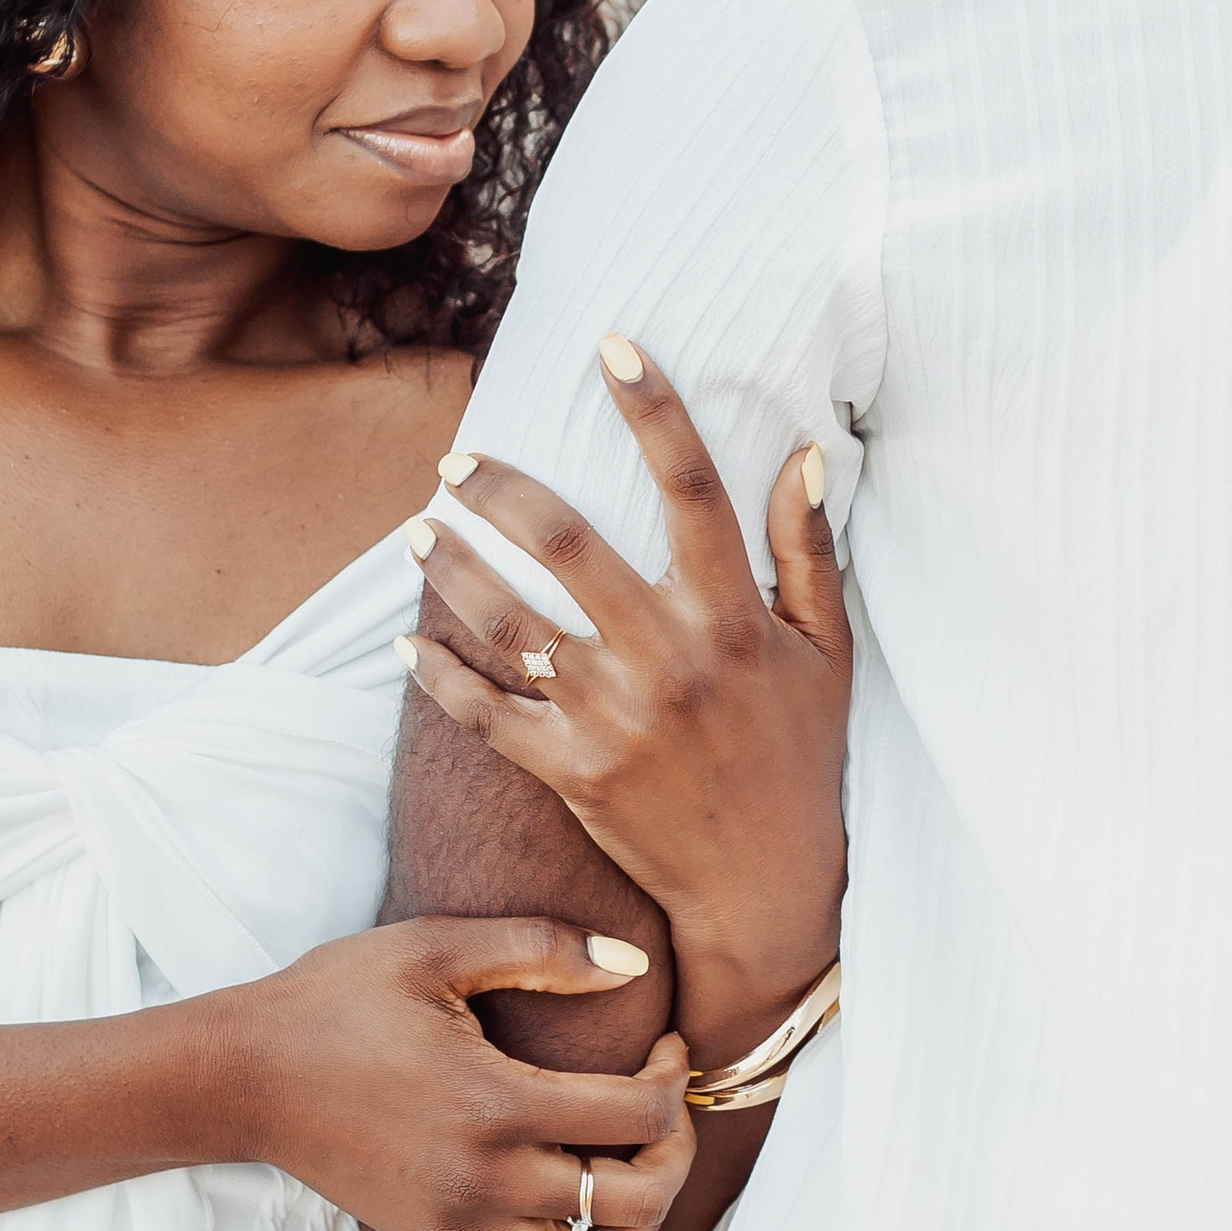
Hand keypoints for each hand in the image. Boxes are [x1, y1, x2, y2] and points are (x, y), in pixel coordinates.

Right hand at [228, 918, 691, 1230]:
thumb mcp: (434, 947)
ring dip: (639, 1225)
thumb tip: (637, 966)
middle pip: (636, 1199)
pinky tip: (585, 1221)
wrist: (245, 1077)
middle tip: (662, 1105)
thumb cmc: (338, 1000)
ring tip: (631, 1169)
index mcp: (494, 1105)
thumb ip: (542, 949)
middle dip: (675, 1149)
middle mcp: (484, 1184)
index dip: (677, 1078)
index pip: (640, 1117)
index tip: (665, 1045)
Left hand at [399, 339, 850, 1063]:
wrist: (766, 885)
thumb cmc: (799, 757)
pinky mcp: (569, 772)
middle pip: (569, 544)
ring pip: (510, 622)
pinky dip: (436, 675)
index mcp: (732, 618)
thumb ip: (809, 551)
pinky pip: (484, 712)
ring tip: (418, 530)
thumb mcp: (825, 652)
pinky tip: (406, 641)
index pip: (694, 489)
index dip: (654, 409)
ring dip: (452, 569)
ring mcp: (612, 718)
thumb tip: (802, 454)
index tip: (613, 345)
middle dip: (502, 489)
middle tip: (458, 458)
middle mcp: (668, 658)